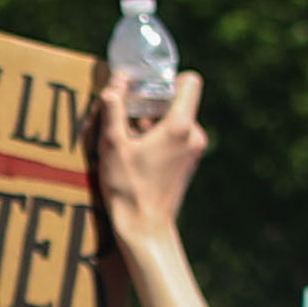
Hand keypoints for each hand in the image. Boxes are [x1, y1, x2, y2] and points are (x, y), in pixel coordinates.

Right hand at [102, 46, 215, 261]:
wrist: (145, 228)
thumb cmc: (128, 187)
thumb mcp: (112, 144)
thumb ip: (114, 108)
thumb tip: (117, 80)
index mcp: (180, 126)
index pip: (191, 81)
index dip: (169, 78)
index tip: (145, 88)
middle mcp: (194, 135)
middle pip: (178, 102)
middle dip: (152, 104)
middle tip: (127, 121)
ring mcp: (194, 151)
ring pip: (176, 121)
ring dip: (153, 123)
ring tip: (129, 142)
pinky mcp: (189, 164)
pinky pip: (177, 138)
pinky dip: (159, 138)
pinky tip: (138, 156)